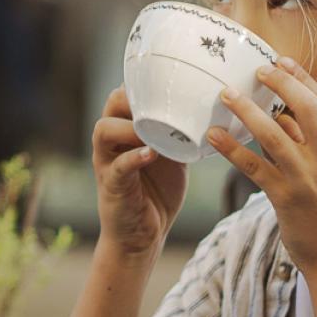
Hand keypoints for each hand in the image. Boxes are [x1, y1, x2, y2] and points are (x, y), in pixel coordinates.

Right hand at [91, 88, 187, 260]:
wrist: (144, 235)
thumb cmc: (157, 191)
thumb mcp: (172, 154)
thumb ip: (179, 133)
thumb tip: (212, 111)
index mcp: (125, 129)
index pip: (126, 93)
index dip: (144, 84)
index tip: (172, 82)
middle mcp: (111, 141)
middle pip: (111, 104)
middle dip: (134, 98)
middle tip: (161, 102)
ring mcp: (107, 163)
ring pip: (104, 130)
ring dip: (130, 126)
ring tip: (153, 129)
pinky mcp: (112, 185)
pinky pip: (118, 166)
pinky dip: (134, 157)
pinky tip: (151, 154)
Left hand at [204, 58, 316, 274]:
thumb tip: (288, 116)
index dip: (303, 79)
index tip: (283, 62)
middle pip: (304, 108)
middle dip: (279, 83)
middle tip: (257, 70)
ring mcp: (308, 178)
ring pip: (272, 133)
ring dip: (245, 110)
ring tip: (225, 94)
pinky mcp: (285, 198)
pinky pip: (252, 165)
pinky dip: (231, 148)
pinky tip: (214, 135)